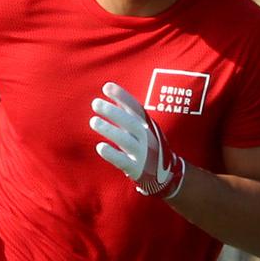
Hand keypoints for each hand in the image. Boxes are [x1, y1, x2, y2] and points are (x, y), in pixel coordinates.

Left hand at [89, 82, 185, 198]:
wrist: (166, 174)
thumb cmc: (148, 143)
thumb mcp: (142, 125)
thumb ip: (126, 109)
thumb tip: (108, 86)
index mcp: (147, 124)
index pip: (135, 107)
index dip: (122, 96)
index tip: (106, 87)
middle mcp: (147, 137)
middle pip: (130, 122)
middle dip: (113, 112)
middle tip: (95, 103)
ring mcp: (143, 153)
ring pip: (125, 140)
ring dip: (109, 130)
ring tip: (93, 121)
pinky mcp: (136, 169)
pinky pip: (123, 161)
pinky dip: (112, 154)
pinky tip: (100, 147)